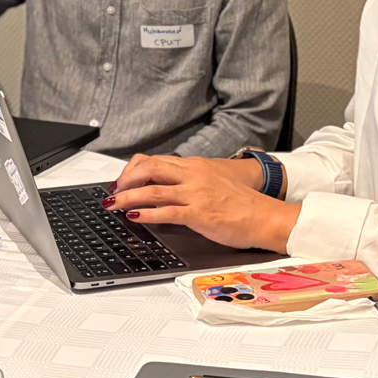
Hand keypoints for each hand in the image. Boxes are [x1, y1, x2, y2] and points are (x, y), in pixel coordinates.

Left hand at [107, 154, 299, 253]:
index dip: (133, 170)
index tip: (121, 180)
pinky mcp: (199, 213)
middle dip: (124, 180)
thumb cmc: (243, 203)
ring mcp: (196, 194)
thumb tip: (163, 188)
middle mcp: (193, 176)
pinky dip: (146, 214)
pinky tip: (134, 216)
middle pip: (149, 169)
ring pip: (152, 191)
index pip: (155, 160)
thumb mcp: (213, 182)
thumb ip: (189, 181)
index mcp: (195, 166)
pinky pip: (166, 212)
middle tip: (112, 191)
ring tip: (112, 204)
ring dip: (127, 197)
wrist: (266, 216)